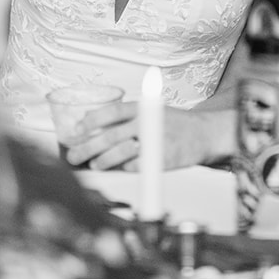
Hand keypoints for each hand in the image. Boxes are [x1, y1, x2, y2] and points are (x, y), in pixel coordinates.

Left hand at [64, 101, 229, 171]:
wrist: (206, 134)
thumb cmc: (174, 124)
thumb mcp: (152, 111)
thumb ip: (129, 118)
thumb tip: (97, 129)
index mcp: (144, 107)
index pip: (112, 111)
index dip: (92, 120)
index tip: (77, 129)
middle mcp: (148, 122)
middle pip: (110, 135)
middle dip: (88, 146)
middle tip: (73, 155)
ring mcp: (155, 142)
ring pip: (121, 153)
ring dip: (103, 160)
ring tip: (94, 164)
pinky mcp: (162, 160)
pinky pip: (137, 166)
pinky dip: (125, 169)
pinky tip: (117, 170)